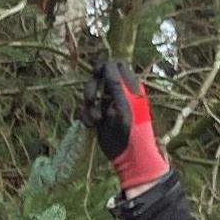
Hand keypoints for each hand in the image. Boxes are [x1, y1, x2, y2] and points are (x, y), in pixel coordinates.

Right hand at [80, 57, 169, 191]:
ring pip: (90, 96)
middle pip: (98, 78)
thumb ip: (116, 83)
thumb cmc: (133, 128)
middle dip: (91, 88)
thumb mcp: (125, 103)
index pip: (115, 65)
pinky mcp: (99, 118)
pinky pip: (86, 111)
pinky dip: (87, 117)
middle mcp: (118, 93)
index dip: (104, 66)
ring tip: (96, 119)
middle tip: (91, 99)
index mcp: (129, 86)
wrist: (130, 155)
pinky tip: (93, 126)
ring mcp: (107, 106)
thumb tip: (107, 64)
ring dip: (89, 107)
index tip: (96, 73)